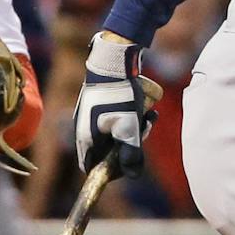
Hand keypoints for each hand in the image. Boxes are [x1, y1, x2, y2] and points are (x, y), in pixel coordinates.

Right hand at [73, 31, 161, 174]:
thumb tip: (133, 174)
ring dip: (135, 129)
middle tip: (144, 130)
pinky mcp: (101, 105)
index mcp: (86, 138)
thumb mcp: (128, 127)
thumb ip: (131, 153)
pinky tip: (146, 106)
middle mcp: (85, 129)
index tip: (129, 162)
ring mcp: (92, 116)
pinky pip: (118, 118)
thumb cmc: (118, 95)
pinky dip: (132, 116)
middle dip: (130, 144)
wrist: (113, 61)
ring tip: (148, 115)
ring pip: (116, 133)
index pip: (91, 167)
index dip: (110, 170)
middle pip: (108, 150)